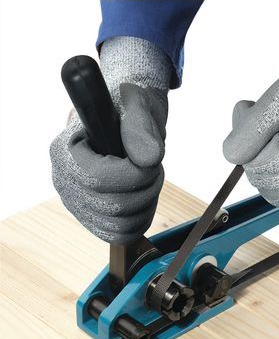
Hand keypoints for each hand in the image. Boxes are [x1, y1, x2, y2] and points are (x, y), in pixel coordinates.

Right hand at [50, 37, 171, 242]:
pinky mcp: (91, 218)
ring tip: (147, 178)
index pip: (100, 179)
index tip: (149, 158)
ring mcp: (75, 202)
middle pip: (115, 207)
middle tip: (154, 167)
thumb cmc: (127, 106)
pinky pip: (119, 235)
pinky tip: (143, 196)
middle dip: (147, 187)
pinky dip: (140, 219)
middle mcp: (63, 180)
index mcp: (65, 150)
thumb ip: (140, 126)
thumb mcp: (137, 103)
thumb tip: (149, 158)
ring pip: (121, 225)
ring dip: (147, 203)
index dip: (135, 174)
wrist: (124, 116)